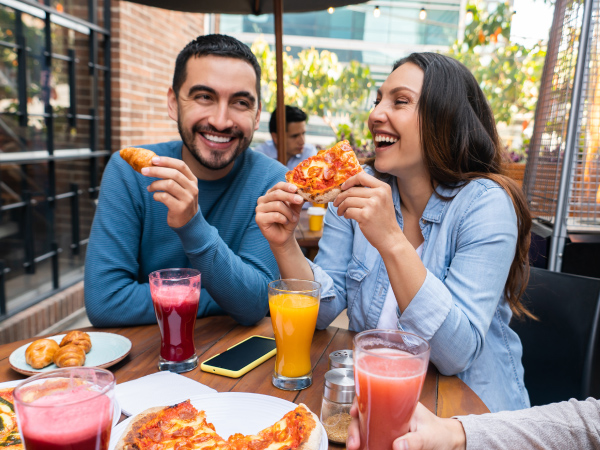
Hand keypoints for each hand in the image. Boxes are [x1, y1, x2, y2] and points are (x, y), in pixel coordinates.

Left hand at [142, 156, 197, 227]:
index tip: (153, 160)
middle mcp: (192, 188)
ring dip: (155, 184)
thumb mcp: (182, 188)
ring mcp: (187, 199)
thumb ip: (173, 177)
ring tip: (149, 188)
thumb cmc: (180, 201)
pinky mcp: (180, 208)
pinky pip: (165, 197)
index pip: (181, 165)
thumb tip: (153, 164)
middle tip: (143, 171)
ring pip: (169, 184)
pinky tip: (155, 197)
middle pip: (174, 174)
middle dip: (156, 171)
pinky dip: (156, 195)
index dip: (167, 161)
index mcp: (193, 180)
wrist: (189, 222)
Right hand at [255, 182, 303, 247]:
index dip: (287, 186)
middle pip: (277, 194)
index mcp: (271, 194)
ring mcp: (259, 208)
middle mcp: (263, 199)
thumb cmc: (288, 220)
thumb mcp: (295, 209)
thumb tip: (304, 192)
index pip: (278, 186)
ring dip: (288, 213)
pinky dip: (284, 219)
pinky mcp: (259, 218)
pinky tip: (285, 222)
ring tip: (293, 219)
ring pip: (277, 205)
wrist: (284, 236)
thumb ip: (298, 200)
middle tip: (300, 200)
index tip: (296, 188)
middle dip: (290, 197)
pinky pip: (275, 215)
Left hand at [333, 171, 402, 250]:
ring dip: (340, 207)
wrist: (390, 237)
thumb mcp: (382, 200)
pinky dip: (345, 214)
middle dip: (340, 197)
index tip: (343, 187)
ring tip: (340, 211)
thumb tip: (346, 185)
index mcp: (383, 188)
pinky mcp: (365, 216)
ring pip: (347, 201)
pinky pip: (348, 211)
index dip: (349, 181)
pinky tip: (347, 216)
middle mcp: (379, 194)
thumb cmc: (383, 219)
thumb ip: (369, 191)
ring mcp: (372, 205)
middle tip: (336, 203)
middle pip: (351, 190)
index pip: (362, 176)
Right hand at [347, 401, 466, 449]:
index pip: (374, 394)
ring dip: (357, 437)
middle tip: (354, 443)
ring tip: (354, 448)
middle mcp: (389, 411)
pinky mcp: (388, 436)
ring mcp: (387, 424)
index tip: (353, 412)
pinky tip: (361, 448)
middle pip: (364, 414)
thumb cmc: (442, 433)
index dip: (360, 400)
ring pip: (365, 427)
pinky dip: (365, 442)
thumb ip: (415, 442)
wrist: (449, 443)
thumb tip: (397, 447)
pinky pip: (372, 437)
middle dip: (354, 427)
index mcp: (399, 401)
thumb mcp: (430, 436)